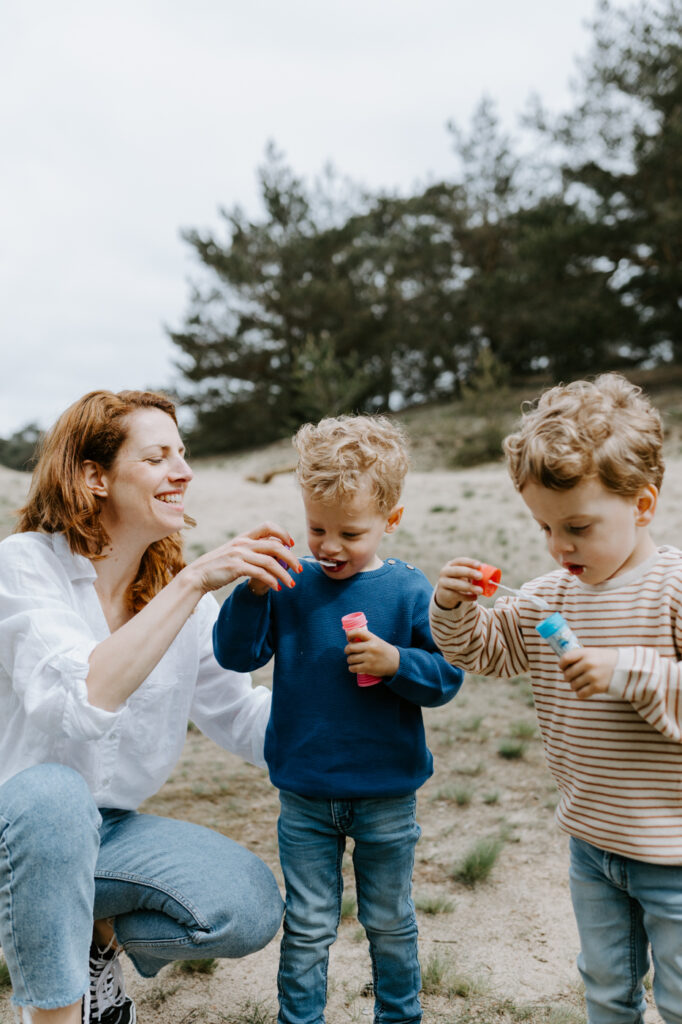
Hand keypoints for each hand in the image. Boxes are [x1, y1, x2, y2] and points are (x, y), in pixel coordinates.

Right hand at [184, 522, 301, 595]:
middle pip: (275, 545)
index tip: (291, 545)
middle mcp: (243, 544)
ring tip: (291, 584)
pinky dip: (272, 581)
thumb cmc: (218, 567)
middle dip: (291, 558)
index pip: (268, 526)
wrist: (197, 576)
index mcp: (243, 538)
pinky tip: (277, 588)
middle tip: (300, 569)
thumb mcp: (234, 554)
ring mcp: (239, 555)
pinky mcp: (236, 567)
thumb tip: (272, 552)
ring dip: (284, 574)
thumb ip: (251, 551)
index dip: (283, 533)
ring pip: (270, 561)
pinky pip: (260, 573)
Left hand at [344, 628, 399, 678]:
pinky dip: (351, 668)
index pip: (358, 632)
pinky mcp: (368, 668)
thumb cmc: (384, 651)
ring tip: (352, 660)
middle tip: (348, 652)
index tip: (348, 638)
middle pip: (350, 647)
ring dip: (349, 660)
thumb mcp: (377, 641)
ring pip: (350, 659)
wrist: (397, 663)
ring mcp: (369, 658)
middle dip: (347, 650)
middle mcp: (371, 647)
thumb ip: (366, 639)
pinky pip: (353, 668)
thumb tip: (350, 639)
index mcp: (373, 639)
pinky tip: (353, 667)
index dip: (350, 634)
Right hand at [434, 557, 483, 609]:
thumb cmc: (459, 582)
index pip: (459, 561)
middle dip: (469, 572)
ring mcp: (442, 583)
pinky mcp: (444, 594)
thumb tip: (489, 575)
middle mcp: (444, 572)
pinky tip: (475, 597)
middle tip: (480, 576)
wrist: (445, 595)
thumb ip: (472, 573)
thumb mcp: (463, 576)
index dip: (469, 562)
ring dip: (469, 587)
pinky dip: (467, 597)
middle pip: (456, 571)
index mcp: (451, 565)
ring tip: (480, 590)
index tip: (479, 565)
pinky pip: (456, 595)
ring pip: (456, 584)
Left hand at [560, 646, 617, 698]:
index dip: (561, 664)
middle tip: (574, 677)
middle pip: (567, 674)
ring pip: (573, 685)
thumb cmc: (608, 660)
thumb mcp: (594, 652)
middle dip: (568, 677)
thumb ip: (580, 656)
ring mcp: (592, 676)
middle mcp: (588, 664)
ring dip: (575, 686)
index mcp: (586, 653)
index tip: (563, 667)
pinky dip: (581, 693)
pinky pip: (580, 693)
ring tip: (582, 683)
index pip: (565, 658)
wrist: (627, 668)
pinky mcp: (597, 687)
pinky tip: (586, 689)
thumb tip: (563, 664)